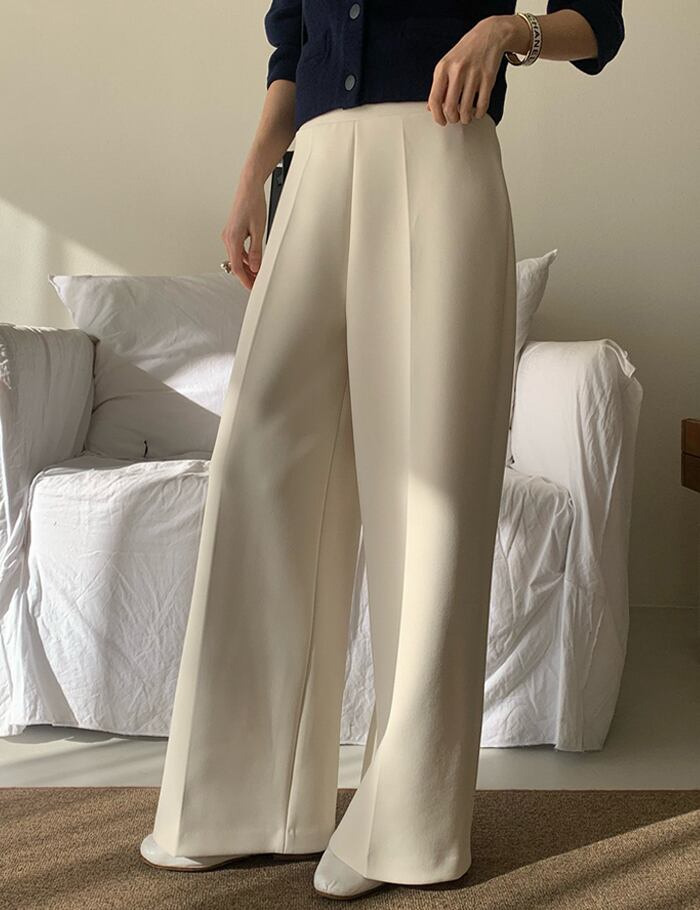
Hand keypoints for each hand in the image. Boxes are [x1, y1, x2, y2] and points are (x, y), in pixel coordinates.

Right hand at [220, 173, 267, 290]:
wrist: (249, 187)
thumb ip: (256, 250)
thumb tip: (256, 267)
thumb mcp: (259, 230)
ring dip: (246, 267)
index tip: (252, 287)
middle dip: (246, 275)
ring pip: (236, 257)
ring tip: (257, 274)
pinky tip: (254, 261)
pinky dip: (245, 257)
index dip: (245, 280)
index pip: (236, 267)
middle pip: (235, 264)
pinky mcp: (233, 231)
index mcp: (233, 238)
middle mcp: (228, 237)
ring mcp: (229, 234)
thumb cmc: (253, 203)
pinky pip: (238, 249)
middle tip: (257, 284)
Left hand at [426, 15, 523, 125]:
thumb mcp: (446, 64)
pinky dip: (479, 113)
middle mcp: (457, 71)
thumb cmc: (466, 51)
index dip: (437, 116)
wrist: (488, 35)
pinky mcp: (488, 77)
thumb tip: (432, 107)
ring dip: (466, 118)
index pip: (434, 99)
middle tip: (455, 118)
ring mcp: (473, 74)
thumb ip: (439, 85)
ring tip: (466, 117)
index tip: (441, 121)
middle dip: (453, 119)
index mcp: (443, 68)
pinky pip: (482, 104)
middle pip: (450, 107)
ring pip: (466, 109)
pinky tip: (477, 112)